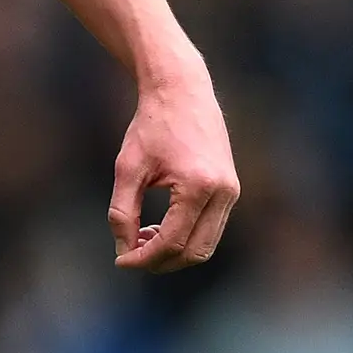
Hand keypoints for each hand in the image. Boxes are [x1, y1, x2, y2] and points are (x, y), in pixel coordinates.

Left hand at [107, 53, 239, 271]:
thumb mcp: (128, 169)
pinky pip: (211, 229)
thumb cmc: (151, 125)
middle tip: (130, 254)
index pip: (172, 242)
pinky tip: (158, 227)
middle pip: (194, 252)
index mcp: (197, 186)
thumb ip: (122, 212)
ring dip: (174, 252)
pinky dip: (186, 237)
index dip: (144, 259)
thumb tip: (124, 251)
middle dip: (161, 262)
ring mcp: (231, 191)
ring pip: (206, 245)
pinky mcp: (231, 189)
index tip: (120, 261)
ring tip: (142, 237)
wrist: (182, 90)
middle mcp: (222, 192)